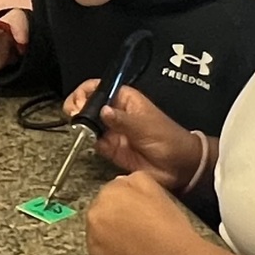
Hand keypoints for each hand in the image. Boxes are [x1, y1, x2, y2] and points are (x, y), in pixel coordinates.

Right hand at [62, 83, 201, 189]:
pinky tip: (88, 141)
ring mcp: (112, 131)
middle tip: (75, 116)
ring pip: (87, 124)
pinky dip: (86, 142)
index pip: (100, 88)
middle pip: (89, 105)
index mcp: (126, 99)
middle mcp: (116, 113)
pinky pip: (93, 143)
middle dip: (78, 108)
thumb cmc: (169, 139)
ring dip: (80, 125)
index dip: (86, 91)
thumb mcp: (146, 126)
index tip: (80, 101)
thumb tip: (102, 111)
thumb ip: (122, 120)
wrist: (179, 167)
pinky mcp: (111, 149)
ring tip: (79, 129)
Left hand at [87, 172, 201, 254]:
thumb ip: (133, 179)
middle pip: (100, 214)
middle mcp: (93, 218)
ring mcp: (93, 245)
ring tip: (134, 245)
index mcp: (107, 195)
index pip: (110, 193)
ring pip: (98, 237)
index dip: (125, 202)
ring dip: (110, 238)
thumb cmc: (168, 225)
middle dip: (113, 219)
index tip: (137, 211)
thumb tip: (121, 183)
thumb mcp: (155, 188)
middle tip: (136, 228)